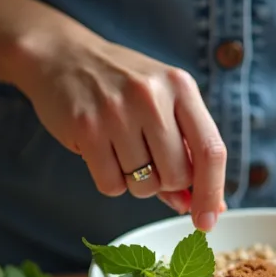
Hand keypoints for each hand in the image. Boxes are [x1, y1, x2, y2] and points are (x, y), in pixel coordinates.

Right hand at [17, 35, 226, 229]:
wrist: (63, 57)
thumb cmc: (123, 87)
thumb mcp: (163, 104)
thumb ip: (185, 152)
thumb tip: (202, 207)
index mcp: (181, 88)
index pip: (211, 151)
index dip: (212, 192)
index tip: (208, 220)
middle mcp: (152, 96)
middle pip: (177, 175)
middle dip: (167, 183)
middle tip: (149, 160)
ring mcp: (117, 111)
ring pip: (144, 185)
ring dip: (136, 181)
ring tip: (122, 148)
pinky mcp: (86, 128)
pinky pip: (111, 185)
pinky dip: (110, 180)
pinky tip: (103, 152)